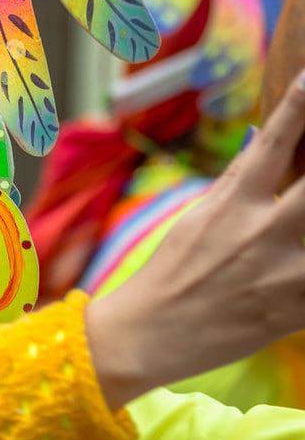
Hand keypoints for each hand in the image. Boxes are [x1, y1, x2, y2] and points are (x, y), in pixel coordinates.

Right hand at [88, 68, 304, 409]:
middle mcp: (262, 232)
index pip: (277, 140)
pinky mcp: (296, 311)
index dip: (303, 103)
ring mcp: (285, 274)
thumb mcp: (198, 217)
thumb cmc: (173, 271)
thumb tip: (269, 141)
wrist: (150, 335)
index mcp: (232, 204)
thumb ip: (239, 181)